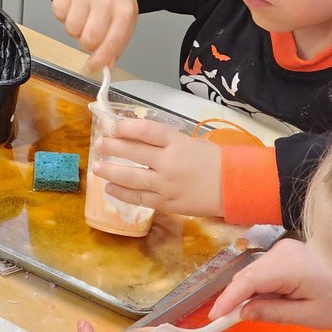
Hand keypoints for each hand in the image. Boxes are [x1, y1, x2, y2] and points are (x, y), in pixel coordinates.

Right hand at [52, 0, 137, 69]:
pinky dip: (63, 16)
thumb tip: (107, 66)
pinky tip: (73, 6)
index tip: (93, 67)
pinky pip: (58, 15)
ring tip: (82, 17)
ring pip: (71, 29)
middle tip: (89, 36)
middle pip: (89, 39)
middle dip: (86, 44)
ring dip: (74, 29)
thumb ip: (117, 43)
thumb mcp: (124, 17)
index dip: (100, 60)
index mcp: (124, 11)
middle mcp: (105, 1)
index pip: (111, 43)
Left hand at [91, 120, 223, 215]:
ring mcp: (166, 184)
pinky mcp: (167, 203)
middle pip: (133, 152)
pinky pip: (140, 198)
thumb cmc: (215, 161)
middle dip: (111, 147)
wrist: (235, 187)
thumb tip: (137, 139)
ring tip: (96, 168)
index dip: (125, 128)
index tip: (113, 128)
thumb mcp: (192, 142)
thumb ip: (167, 141)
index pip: (144, 131)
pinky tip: (111, 189)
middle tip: (98, 145)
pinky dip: (123, 193)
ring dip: (110, 172)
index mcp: (177, 142)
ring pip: (131, 177)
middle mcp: (168, 162)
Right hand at [209, 239, 331, 329]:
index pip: (249, 280)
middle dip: (235, 296)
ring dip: (247, 291)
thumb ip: (273, 312)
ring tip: (243, 312)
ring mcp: (285, 247)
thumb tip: (242, 312)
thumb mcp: (309, 315)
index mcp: (290, 265)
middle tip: (223, 319)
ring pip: (254, 270)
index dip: (228, 298)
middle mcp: (283, 250)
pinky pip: (264, 268)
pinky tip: (260, 299)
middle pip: (248, 273)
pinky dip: (258, 284)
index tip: (215, 316)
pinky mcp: (288, 249)